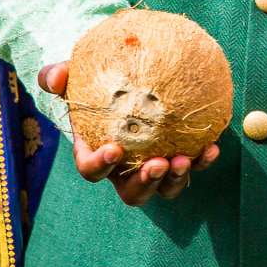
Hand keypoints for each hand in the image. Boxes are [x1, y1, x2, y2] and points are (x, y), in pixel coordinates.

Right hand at [36, 61, 218, 205]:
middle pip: (132, 191)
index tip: (115, 148)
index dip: (100, 164)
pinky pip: (192, 167)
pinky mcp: (179, 158)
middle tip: (158, 163)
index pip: (92, 169)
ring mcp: (153, 168)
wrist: (131, 78)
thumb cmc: (98, 81)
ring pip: (163, 189)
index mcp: (97, 152)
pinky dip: (202, 161)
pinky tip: (212, 146)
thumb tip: (54, 79)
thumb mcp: (75, 75)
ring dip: (174, 179)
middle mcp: (125, 169)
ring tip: (184, 159)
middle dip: (145, 183)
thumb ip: (59, 76)